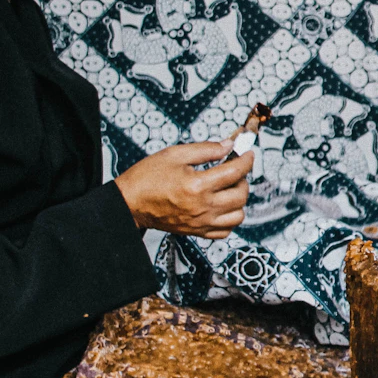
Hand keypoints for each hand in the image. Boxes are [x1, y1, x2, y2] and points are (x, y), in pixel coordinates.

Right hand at [115, 141, 252, 239]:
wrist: (129, 203)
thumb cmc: (147, 178)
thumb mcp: (175, 154)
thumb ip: (206, 149)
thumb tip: (229, 145)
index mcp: (197, 185)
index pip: (235, 172)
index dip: (247, 160)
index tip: (248, 154)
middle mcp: (203, 207)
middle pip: (241, 195)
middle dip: (243, 179)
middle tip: (234, 171)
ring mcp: (201, 222)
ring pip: (238, 216)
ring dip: (238, 201)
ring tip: (227, 190)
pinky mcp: (197, 232)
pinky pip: (225, 231)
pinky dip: (229, 219)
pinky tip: (221, 206)